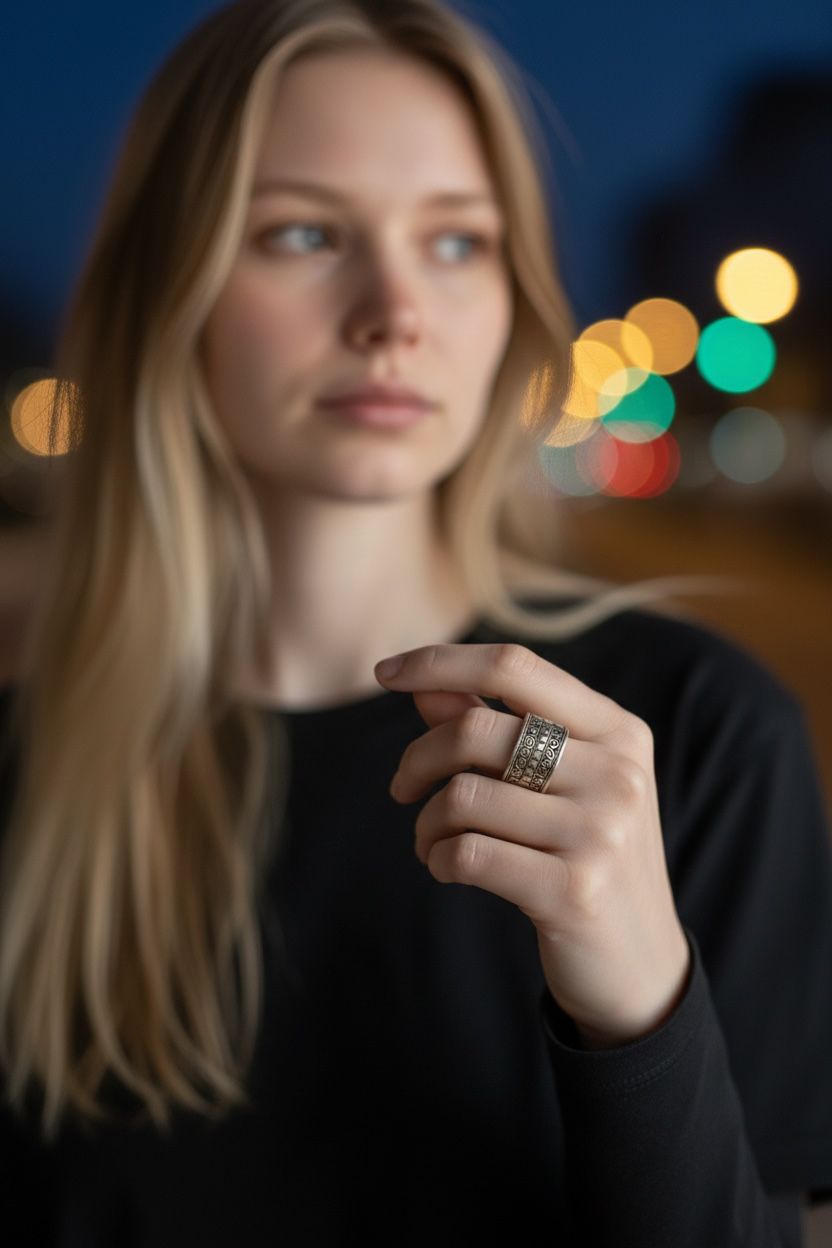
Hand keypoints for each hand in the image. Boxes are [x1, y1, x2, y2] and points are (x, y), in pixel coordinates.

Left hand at [374, 642, 690, 1048]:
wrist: (639, 966)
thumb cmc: (583, 856)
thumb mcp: (554, 783)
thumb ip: (493, 727)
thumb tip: (424, 684)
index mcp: (618, 730)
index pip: (514, 666)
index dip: (440, 662)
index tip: (384, 672)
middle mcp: (618, 772)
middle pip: (475, 730)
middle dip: (417, 758)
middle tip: (402, 789)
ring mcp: (601, 831)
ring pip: (462, 796)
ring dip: (425, 823)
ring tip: (433, 843)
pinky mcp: (575, 890)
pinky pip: (467, 853)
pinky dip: (438, 859)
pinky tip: (447, 868)